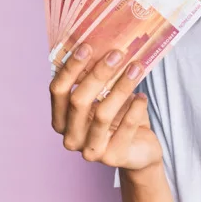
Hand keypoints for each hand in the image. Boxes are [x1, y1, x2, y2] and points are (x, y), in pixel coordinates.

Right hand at [49, 44, 162, 170]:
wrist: (140, 150)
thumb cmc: (119, 118)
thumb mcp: (105, 98)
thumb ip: (98, 80)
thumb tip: (105, 44)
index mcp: (61, 120)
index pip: (58, 91)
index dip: (70, 68)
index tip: (87, 46)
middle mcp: (71, 137)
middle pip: (79, 100)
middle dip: (98, 74)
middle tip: (117, 54)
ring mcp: (90, 150)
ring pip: (102, 113)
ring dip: (121, 87)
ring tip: (136, 68)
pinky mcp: (114, 157)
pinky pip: (126, 126)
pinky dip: (136, 108)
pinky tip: (143, 96)